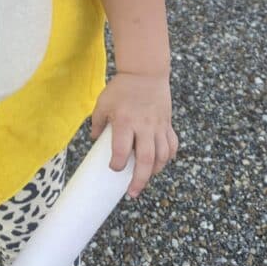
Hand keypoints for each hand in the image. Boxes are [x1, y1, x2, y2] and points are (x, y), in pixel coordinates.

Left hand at [91, 71, 177, 197]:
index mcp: (125, 121)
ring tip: (144, 180)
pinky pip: (172, 145)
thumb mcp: (103, 102)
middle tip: (132, 192)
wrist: (145, 72)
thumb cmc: (121, 88)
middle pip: (145, 160)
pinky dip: (167, 158)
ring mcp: (158, 126)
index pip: (121, 150)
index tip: (113, 168)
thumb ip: (97, 122)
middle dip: (139, 180)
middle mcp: (144, 126)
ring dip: (154, 172)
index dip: (116, 164)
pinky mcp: (167, 124)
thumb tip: (94, 140)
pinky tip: (160, 164)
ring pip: (161, 156)